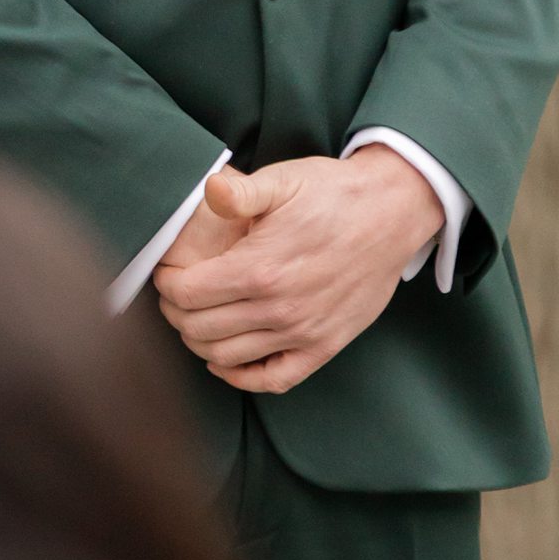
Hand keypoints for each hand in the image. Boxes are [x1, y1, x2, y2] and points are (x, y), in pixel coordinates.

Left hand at [152, 147, 442, 393]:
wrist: (392, 213)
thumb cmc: (335, 194)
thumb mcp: (285, 180)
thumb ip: (241, 191)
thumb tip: (209, 192)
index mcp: (259, 268)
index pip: (185, 294)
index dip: (166, 284)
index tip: (167, 273)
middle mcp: (277, 308)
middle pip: (198, 328)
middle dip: (175, 313)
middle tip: (175, 296)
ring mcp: (302, 332)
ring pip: (226, 357)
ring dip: (200, 341)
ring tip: (196, 319)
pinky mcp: (324, 346)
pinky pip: (273, 379)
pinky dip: (242, 376)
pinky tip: (227, 360)